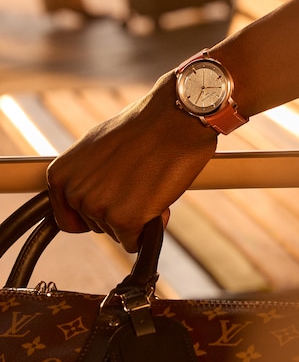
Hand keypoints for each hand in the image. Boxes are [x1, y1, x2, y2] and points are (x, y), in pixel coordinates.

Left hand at [47, 72, 217, 251]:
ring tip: (149, 180)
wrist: (175, 118)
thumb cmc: (144, 127)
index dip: (97, 209)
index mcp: (60, 175)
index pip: (69, 218)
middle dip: (120, 210)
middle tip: (139, 178)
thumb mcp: (98, 146)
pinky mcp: (124, 220)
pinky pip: (135, 243)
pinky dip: (150, 226)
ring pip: (117, 234)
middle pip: (96, 226)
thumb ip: (86, 176)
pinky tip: (158, 196)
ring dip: (137, 216)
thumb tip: (91, 196)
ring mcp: (98, 207)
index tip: (114, 197)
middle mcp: (73, 193)